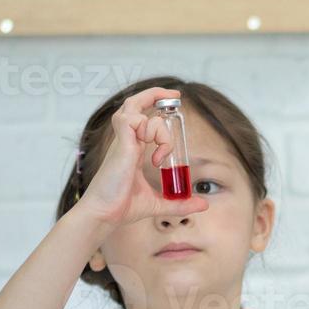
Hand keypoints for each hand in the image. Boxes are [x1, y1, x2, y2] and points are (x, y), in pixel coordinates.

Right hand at [73, 86, 209, 228]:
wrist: (105, 215)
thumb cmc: (122, 207)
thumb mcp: (159, 203)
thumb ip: (180, 203)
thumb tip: (203, 204)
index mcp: (132, 147)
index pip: (141, 116)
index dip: (156, 109)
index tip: (174, 109)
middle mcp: (126, 140)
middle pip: (134, 103)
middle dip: (155, 94)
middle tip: (176, 96)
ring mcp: (121, 141)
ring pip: (139, 111)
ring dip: (158, 128)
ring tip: (161, 155)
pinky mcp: (120, 145)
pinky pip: (133, 120)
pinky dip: (149, 131)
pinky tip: (153, 156)